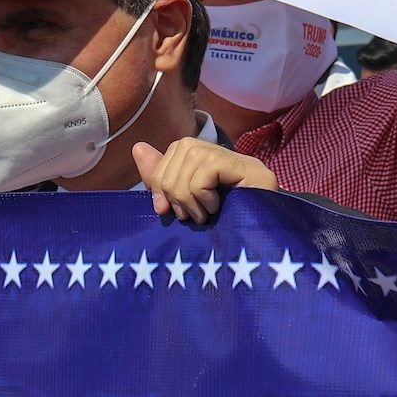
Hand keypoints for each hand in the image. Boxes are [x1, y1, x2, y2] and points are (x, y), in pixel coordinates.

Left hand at [132, 138, 278, 222]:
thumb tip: (138, 148)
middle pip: (181, 150)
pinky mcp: (247, 169)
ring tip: (203, 216)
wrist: (258, 249)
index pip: (174, 150)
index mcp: (208, 159)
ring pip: (192, 160)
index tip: (164, 209)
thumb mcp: (183, 204)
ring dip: (190, 197)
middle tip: (188, 216)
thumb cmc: (218, 229)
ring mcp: (238, 159)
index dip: (161, 178)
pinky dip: (204, 195)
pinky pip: (207, 170)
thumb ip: (161, 178)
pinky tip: (216, 209)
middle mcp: (225, 153)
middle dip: (174, 190)